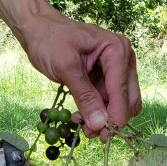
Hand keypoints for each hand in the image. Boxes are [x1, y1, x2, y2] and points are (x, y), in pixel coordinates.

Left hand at [0, 0, 140, 138]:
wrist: (38, 29)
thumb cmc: (50, 40)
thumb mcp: (66, 69)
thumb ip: (85, 97)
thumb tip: (99, 124)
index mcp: (117, 50)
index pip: (121, 90)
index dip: (115, 116)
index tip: (104, 136)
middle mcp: (123, 58)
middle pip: (128, 99)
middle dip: (111, 118)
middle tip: (89, 133)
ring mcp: (117, 68)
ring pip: (119, 103)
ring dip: (103, 117)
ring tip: (81, 124)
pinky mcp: (108, 77)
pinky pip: (109, 101)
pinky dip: (98, 111)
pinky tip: (81, 115)